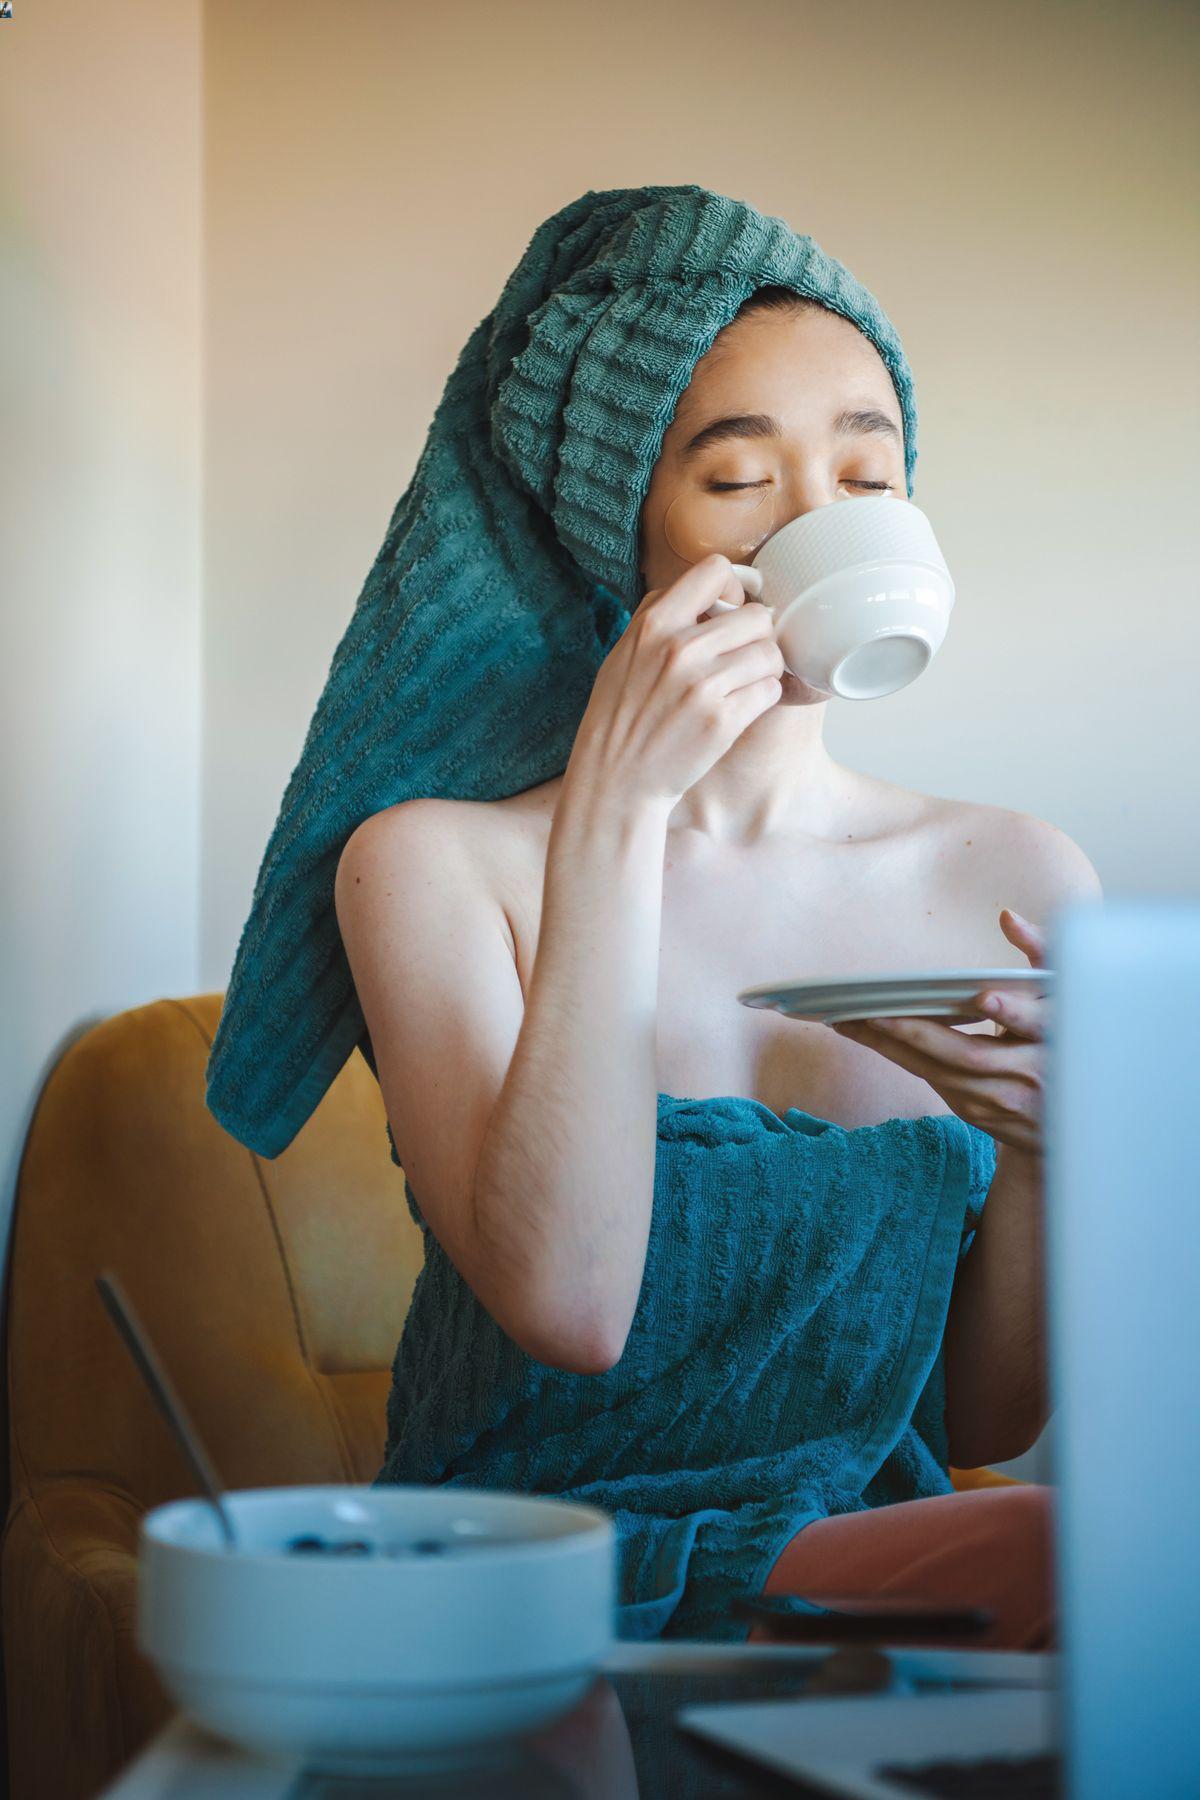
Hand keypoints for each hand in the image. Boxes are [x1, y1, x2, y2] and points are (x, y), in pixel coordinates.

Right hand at [564, 553, 785, 812]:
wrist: (615, 779)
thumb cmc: (621, 717)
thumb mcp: (624, 653)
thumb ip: (661, 616)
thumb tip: (708, 592)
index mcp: (655, 624)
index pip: (715, 571)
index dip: (733, 590)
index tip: (731, 612)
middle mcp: (680, 649)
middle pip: (757, 617)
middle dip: (755, 638)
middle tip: (739, 660)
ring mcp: (703, 686)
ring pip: (770, 655)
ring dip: (762, 671)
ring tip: (739, 687)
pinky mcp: (723, 720)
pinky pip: (770, 691)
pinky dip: (761, 700)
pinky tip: (738, 710)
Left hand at [828, 909, 1047, 1154]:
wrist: (1075, 1113)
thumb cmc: (1064, 1035)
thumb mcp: (1063, 990)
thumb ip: (1041, 949)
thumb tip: (1007, 917)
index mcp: (1059, 1035)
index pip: (1037, 1023)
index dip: (1013, 1011)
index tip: (985, 997)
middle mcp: (1036, 1074)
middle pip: (972, 1057)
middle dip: (918, 1034)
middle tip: (872, 1013)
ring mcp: (1009, 1101)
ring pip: (945, 1077)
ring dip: (896, 1050)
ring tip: (853, 1024)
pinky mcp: (987, 1117)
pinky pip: (940, 1087)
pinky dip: (908, 1061)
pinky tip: (876, 1040)